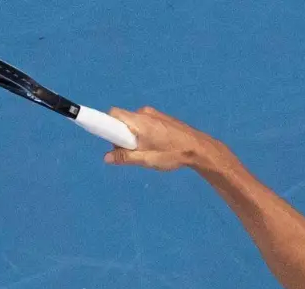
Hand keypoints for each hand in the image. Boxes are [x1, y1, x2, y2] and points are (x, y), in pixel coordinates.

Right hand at [102, 107, 226, 171]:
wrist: (198, 148)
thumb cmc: (172, 154)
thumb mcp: (146, 159)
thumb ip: (125, 158)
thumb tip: (107, 157)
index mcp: (138, 121)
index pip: (113, 114)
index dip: (106, 124)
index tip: (106, 137)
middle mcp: (144, 113)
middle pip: (122, 120)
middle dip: (121, 135)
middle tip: (131, 151)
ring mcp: (154, 114)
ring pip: (134, 123)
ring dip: (134, 136)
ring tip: (148, 151)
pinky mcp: (161, 118)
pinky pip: (144, 123)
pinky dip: (143, 134)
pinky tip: (156, 146)